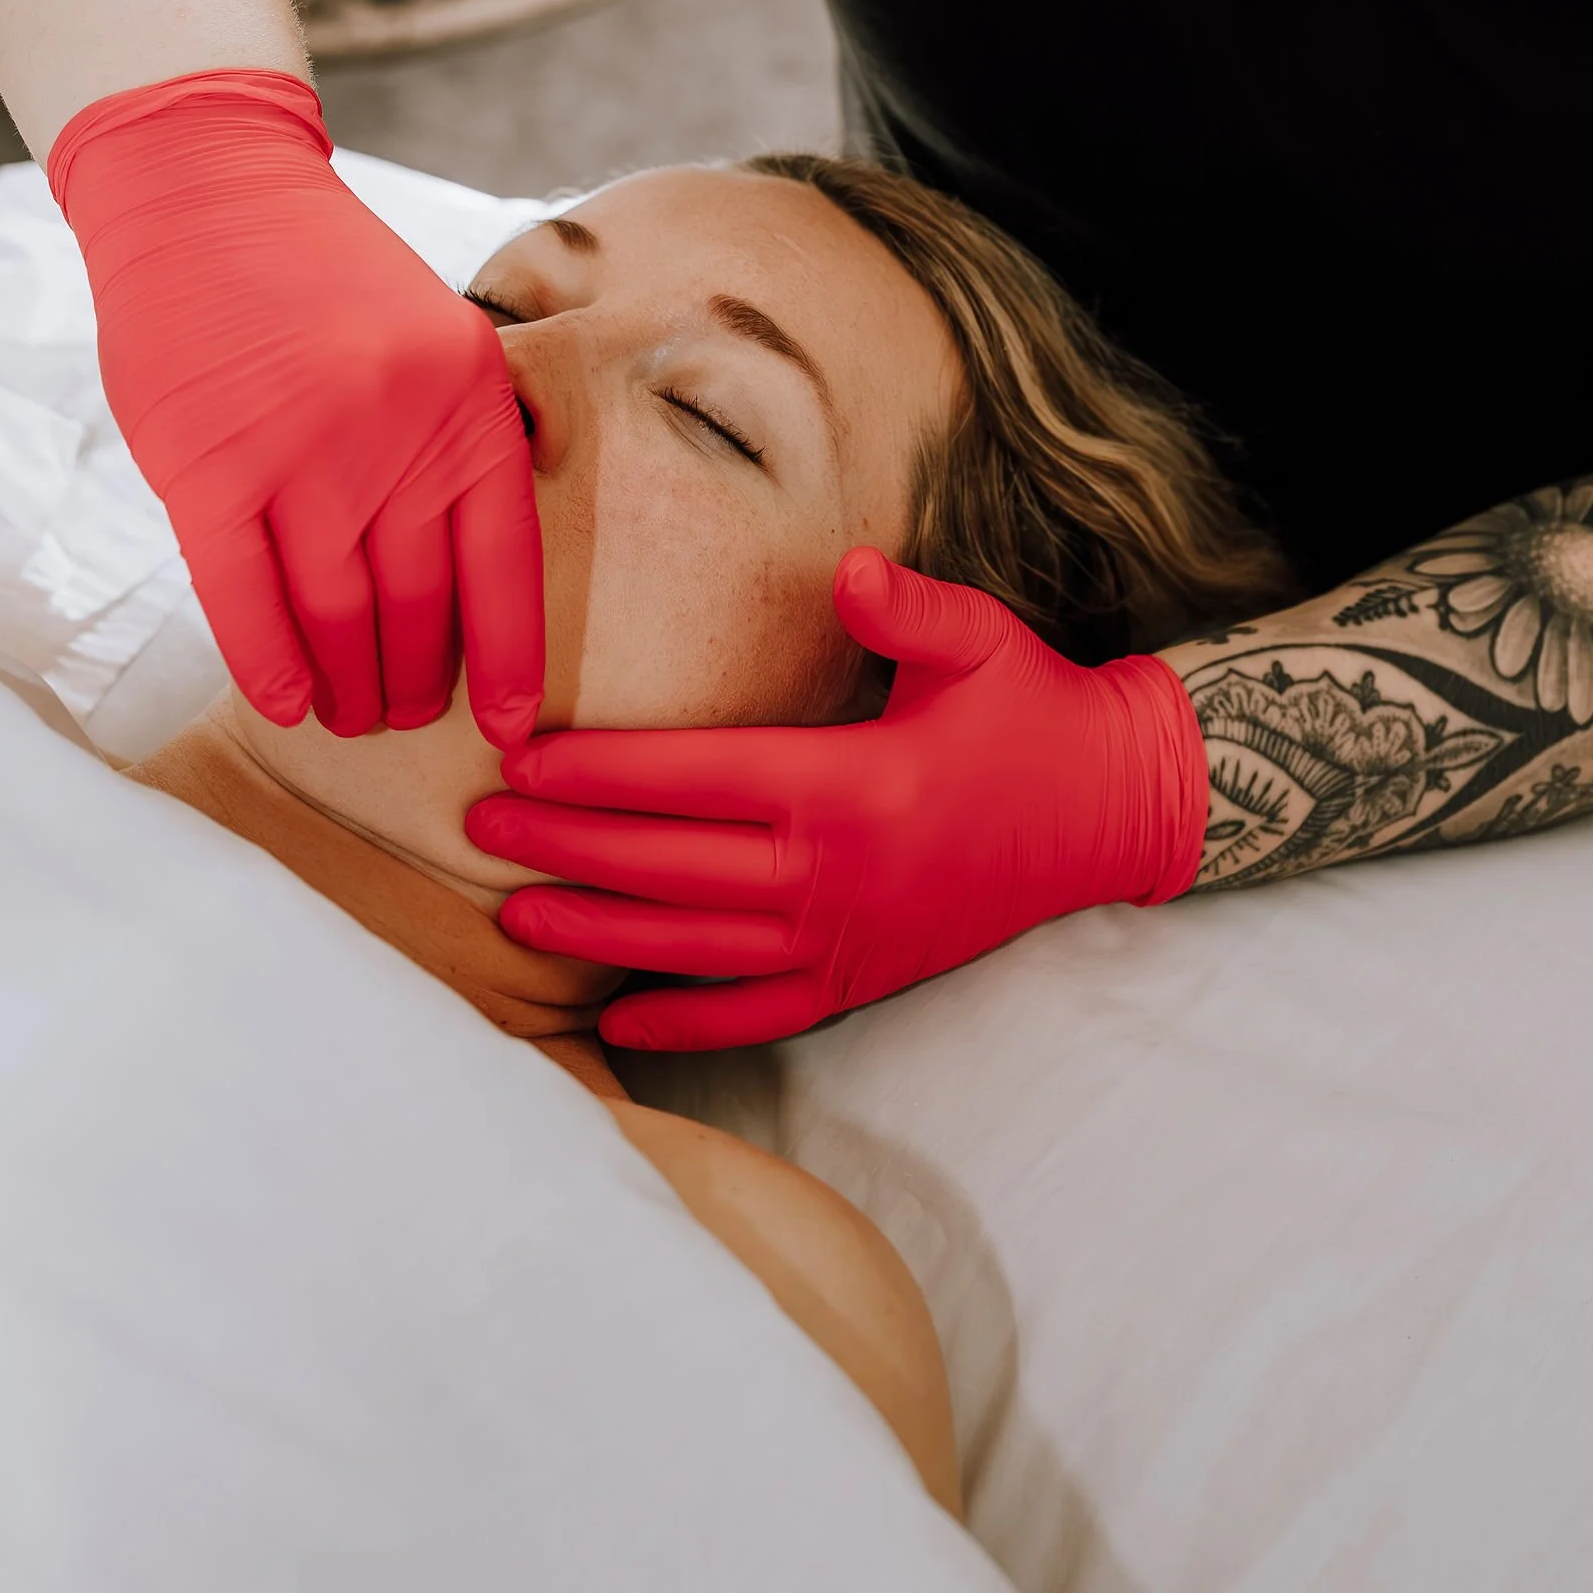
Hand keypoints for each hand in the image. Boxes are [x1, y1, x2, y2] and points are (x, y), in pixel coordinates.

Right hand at [48, 67, 542, 743]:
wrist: (212, 191)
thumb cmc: (324, 276)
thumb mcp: (433, 338)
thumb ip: (450, 442)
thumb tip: (466, 583)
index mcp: (466, 399)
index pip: (504, 562)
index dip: (507, 659)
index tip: (509, 728)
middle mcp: (394, 432)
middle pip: (416, 603)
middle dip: (413, 681)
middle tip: (403, 717)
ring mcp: (299, 452)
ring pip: (336, 613)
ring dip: (344, 683)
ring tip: (346, 715)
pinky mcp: (209, 468)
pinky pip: (245, 596)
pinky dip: (268, 661)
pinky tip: (284, 701)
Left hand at [467, 547, 1208, 1046]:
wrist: (1111, 811)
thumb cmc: (1034, 709)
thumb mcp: (979, 639)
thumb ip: (905, 607)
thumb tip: (846, 569)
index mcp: (848, 785)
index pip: (692, 778)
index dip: (600, 771)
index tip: (524, 759)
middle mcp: (833, 875)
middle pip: (668, 865)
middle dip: (566, 844)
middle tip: (480, 826)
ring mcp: (844, 940)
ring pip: (692, 946)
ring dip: (597, 930)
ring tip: (514, 911)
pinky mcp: (861, 978)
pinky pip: (756, 1017)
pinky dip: (682, 1024)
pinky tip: (612, 1019)